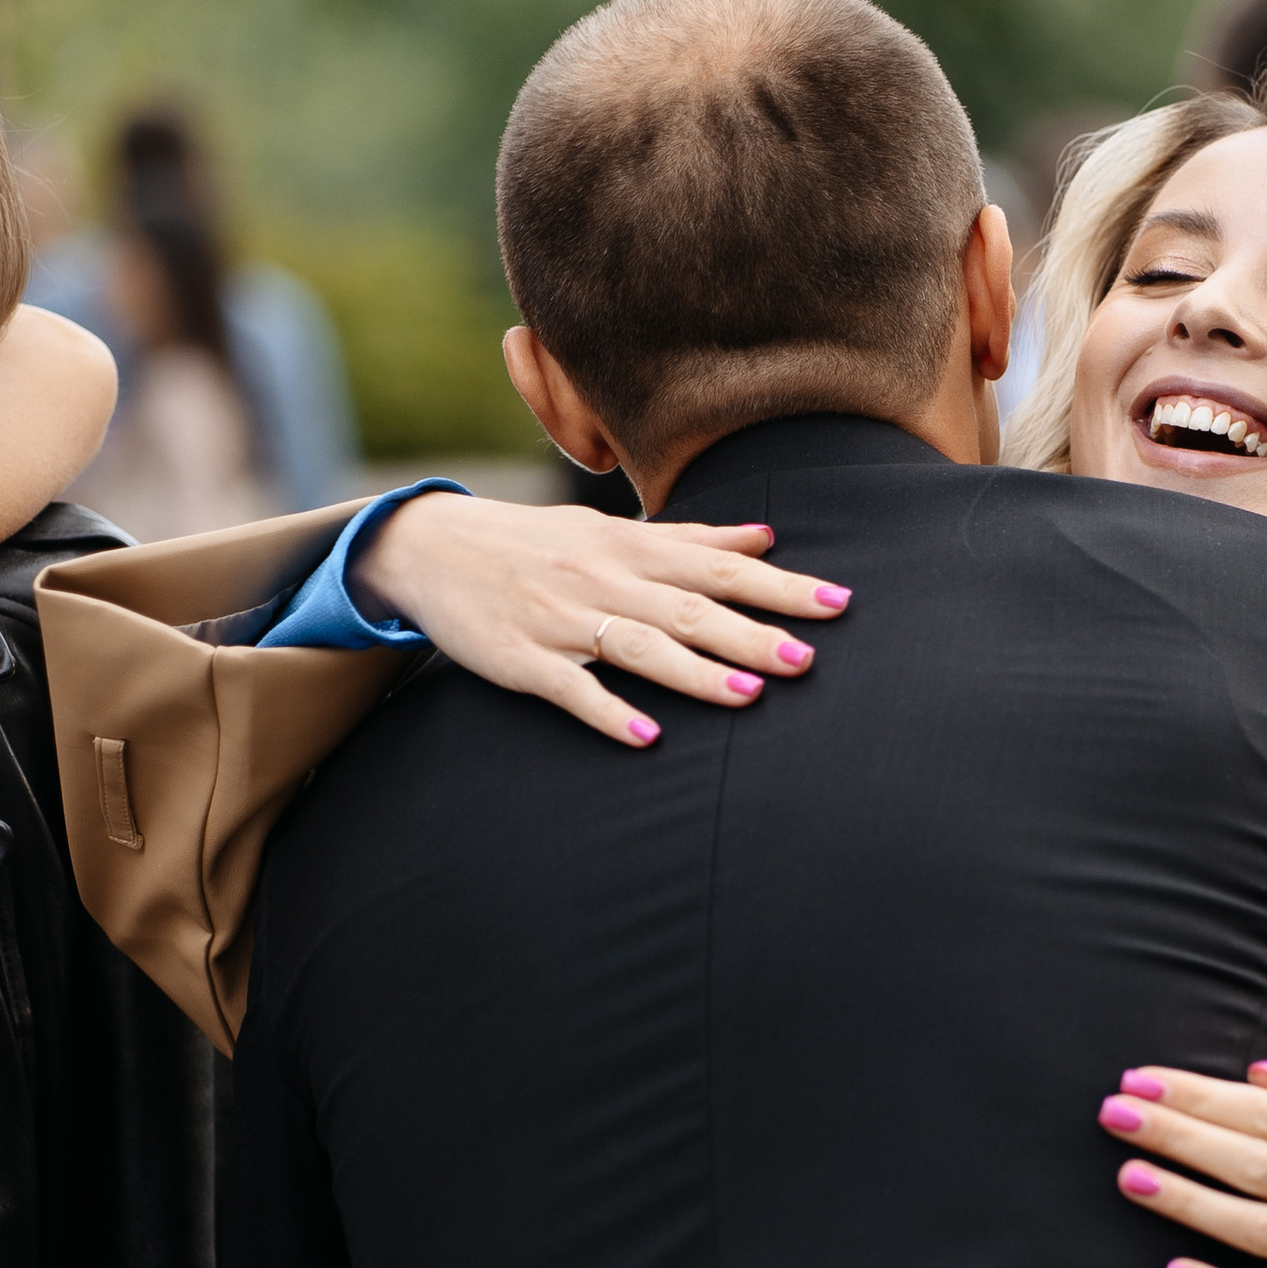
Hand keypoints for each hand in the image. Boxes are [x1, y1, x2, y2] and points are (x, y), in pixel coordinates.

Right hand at [352, 492, 850, 747]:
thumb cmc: (535, 542)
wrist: (428, 544)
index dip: (780, 585)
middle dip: (751, 633)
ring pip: (639, 644)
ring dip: (695, 673)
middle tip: (807, 659)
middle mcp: (604, 578)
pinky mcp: (521, 658)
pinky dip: (608, 710)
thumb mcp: (610, 531)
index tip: (838, 603)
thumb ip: (690, 539)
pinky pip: (571, 688)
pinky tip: (647, 737)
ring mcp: (562, 619)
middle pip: (690, 607)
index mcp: (631, 547)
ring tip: (749, 698)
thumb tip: (764, 537)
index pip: (720, 566)